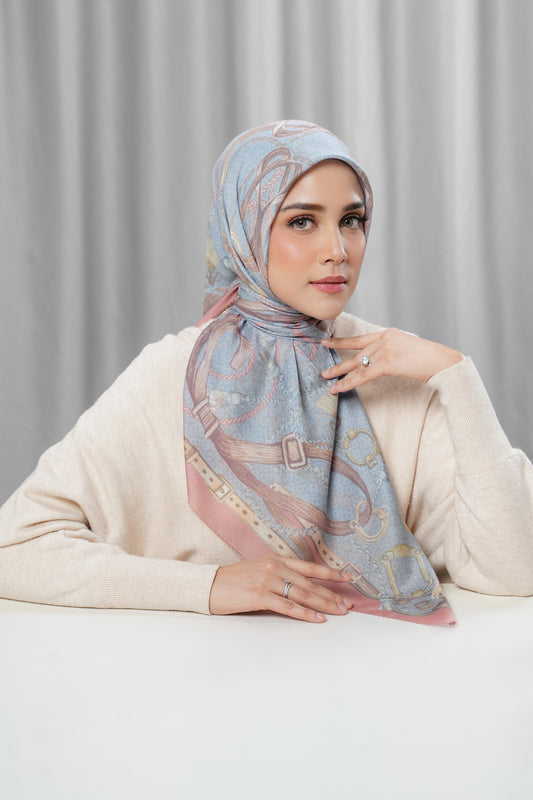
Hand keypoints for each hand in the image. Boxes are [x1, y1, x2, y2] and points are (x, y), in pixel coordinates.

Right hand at [209, 553, 352, 622]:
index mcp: (276, 558)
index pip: (309, 566)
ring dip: (324, 605)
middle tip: (347, 604)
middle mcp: (274, 566)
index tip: (347, 577)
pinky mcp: (260, 595)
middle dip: (331, 595)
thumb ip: (278, 573)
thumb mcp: (259, 569)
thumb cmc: (234, 581)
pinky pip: (289, 607)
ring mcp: (267, 580)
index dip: (330, 573)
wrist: (210, 586)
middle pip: (310, 583)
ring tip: (339, 612)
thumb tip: (301, 586)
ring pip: (303, 594)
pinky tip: (318, 618)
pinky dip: (306, 613)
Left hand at [321, 328, 462, 392]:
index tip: (328, 341)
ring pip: (357, 364)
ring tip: (327, 380)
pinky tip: (339, 388)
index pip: (361, 338)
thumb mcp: (407, 349)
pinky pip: (363, 375)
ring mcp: (385, 349)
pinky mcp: (387, 362)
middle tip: (323, 367)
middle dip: (338, 360)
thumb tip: (380, 362)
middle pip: (355, 351)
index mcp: (389, 333)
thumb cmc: (430, 359)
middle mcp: (385, 338)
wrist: (443, 361)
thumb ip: (391, 352)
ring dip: (341, 374)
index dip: (342, 341)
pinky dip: (349, 382)